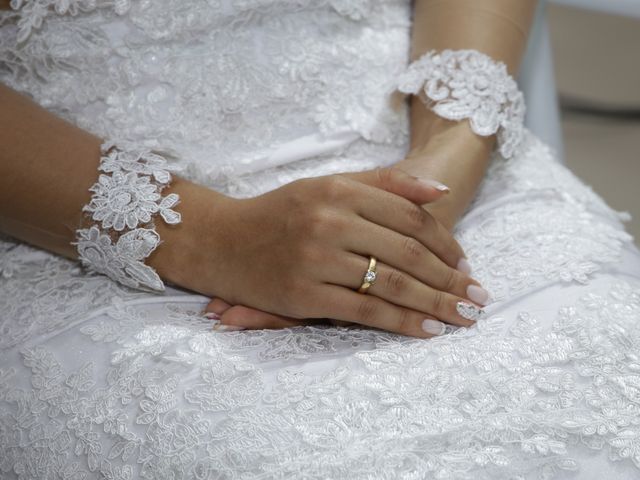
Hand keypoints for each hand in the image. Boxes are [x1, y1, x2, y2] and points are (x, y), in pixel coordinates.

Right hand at [196, 167, 488, 336]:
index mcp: (339, 190)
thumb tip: (440, 192)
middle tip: (479, 298)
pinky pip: (364, 311)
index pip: (410, 217)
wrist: (223, 240)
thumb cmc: (280, 213)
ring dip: (436, 304)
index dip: (446, 244)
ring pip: (392, 284)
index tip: (466, 264)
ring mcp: (316, 259)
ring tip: (464, 317)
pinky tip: (427, 331)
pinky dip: (401, 323)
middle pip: (408, 253)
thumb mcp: (328, 186)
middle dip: (450, 279)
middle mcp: (330, 221)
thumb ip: (384, 184)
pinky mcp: (303, 295)